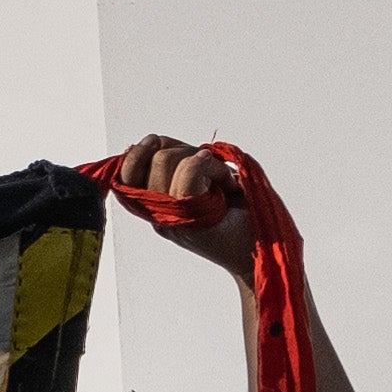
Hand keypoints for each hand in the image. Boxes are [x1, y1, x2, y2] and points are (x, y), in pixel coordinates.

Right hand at [93, 134, 279, 280]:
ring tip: (226, 185)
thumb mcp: (204, 178)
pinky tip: (229, 186)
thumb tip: (154, 140)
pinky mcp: (189, 220)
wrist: (266, 251)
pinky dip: (214, 169)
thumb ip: (177, 161)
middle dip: (188, 152)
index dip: (139, 152)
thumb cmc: (243, 214)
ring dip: (207, 162)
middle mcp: (157, 214)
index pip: (125, 172)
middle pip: (153, 158)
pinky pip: (189, 172)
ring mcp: (170, 219)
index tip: (160, 145)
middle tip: (216, 175)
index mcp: (155, 206)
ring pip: (167, 160)